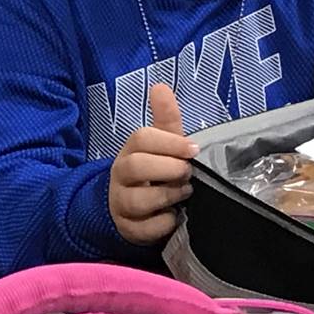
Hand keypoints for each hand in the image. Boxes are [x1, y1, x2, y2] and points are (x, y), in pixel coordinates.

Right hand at [109, 84, 199, 245]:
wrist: (128, 208)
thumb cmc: (152, 172)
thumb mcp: (160, 145)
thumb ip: (165, 119)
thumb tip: (160, 85)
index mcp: (130, 151)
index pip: (141, 138)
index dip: (169, 142)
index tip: (192, 150)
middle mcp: (120, 175)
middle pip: (136, 166)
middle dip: (168, 169)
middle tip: (188, 174)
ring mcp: (121, 203)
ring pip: (138, 200)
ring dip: (167, 196)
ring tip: (184, 193)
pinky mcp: (127, 228)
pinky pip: (144, 228)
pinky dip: (163, 223)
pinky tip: (174, 217)